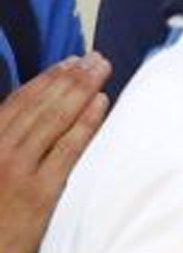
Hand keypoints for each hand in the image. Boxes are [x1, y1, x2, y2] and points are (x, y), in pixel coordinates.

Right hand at [0, 53, 108, 252]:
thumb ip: (5, 146)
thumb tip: (27, 133)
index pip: (17, 103)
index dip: (45, 80)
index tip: (68, 63)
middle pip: (40, 105)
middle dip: (70, 78)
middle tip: (96, 58)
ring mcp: (19, 171)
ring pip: (54, 120)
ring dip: (81, 90)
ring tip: (102, 69)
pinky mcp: (40, 194)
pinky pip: (68, 151)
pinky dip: (85, 124)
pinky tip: (101, 105)